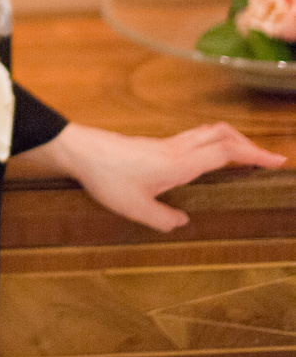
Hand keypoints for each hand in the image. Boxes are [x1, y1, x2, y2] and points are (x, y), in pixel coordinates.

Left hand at [11, 120, 286, 231]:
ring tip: (244, 159)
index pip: (227, 152)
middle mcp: (177, 148)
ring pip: (208, 133)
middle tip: (266, 160)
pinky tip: (207, 161)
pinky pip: (194, 139)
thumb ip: (163, 219)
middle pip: (223, 134)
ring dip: (230, 141)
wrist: (80, 151)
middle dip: (249, 144)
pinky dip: (211, 144)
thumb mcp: (135, 209)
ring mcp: (166, 143)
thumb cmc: (107, 178)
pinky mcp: (154, 144)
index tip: (277, 161)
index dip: (255, 154)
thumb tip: (183, 223)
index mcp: (181, 163)